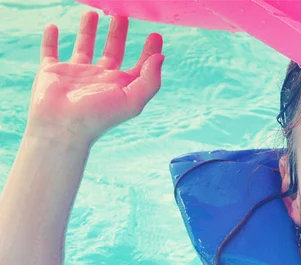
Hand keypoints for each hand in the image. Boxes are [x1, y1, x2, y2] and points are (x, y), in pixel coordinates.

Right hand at [27, 11, 163, 144]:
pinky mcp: (52, 72)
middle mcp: (100, 79)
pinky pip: (50, 52)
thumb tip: (161, 57)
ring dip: (88, 31)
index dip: (149, 51)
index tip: (156, 34)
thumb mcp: (132, 100)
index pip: (139, 66)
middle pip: (113, 51)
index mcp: (120, 86)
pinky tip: (53, 27)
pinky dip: (50, 40)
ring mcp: (76, 75)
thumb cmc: (99, 117)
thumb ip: (149, 81)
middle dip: (118, 34)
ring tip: (93, 13)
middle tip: (123, 15)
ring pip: (84, 47)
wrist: (62, 127)